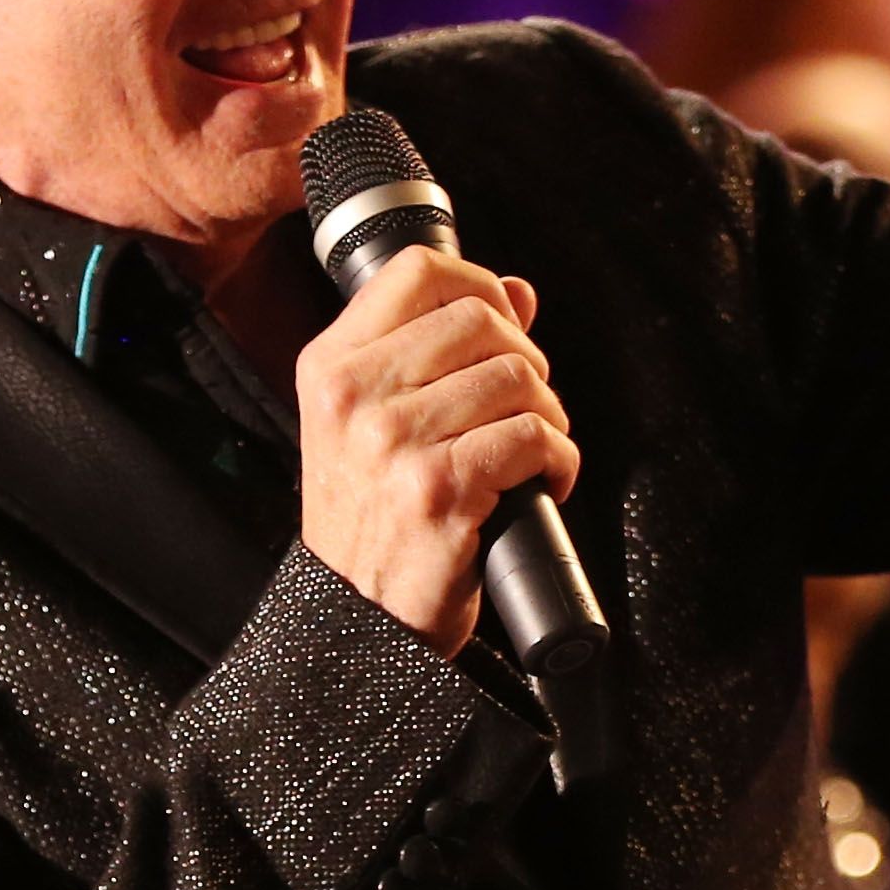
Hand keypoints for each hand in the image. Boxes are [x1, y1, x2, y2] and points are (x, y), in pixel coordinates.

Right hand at [295, 249, 579, 652]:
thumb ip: (436, 350)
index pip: (418, 272)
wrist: (355, 617)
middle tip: (524, 404)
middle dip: (526, 359)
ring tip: (530, 451)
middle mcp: (355, 396)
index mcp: (331, 368)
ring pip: (517, 379)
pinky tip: (541, 482)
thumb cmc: (370, 523)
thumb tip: (517, 293)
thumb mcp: (371, 423)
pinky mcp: (439, 490)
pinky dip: (558, 461)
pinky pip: (533, 438)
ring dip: (547, 415)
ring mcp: (395, 442)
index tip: (505, 323)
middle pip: (481, 320)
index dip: (481, 284)